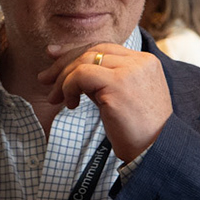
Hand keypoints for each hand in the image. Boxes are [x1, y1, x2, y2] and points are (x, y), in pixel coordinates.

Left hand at [36, 42, 171, 161]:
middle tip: (45, 79)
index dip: (76, 51)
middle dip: (64, 63)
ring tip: (56, 98)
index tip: (53, 57)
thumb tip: (67, 67)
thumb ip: (100, 79)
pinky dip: (69, 87)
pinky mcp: (118, 84)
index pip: (104, 47)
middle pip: (93, 49)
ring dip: (64, 79)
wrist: (153, 152)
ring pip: (85, 60)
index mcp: (144, 62)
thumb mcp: (120, 97)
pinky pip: (82, 75)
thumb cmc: (136, 131)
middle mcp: (140, 62)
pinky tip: (70, 104)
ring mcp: (130, 71)